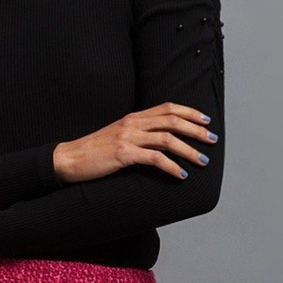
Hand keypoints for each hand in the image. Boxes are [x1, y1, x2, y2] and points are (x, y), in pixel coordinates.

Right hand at [53, 105, 215, 184]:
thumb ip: (139, 135)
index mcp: (134, 117)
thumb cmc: (95, 152)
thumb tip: (162, 142)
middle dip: (196, 130)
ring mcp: (128, 137)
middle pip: (173, 120)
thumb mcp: (119, 136)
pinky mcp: (124, 154)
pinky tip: (181, 174)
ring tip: (202, 160)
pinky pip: (155, 159)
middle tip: (212, 140)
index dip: (190, 112)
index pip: (168, 108)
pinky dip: (171, 166)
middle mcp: (133, 123)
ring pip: (168, 139)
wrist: (70, 159)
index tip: (206, 121)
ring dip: (189, 150)